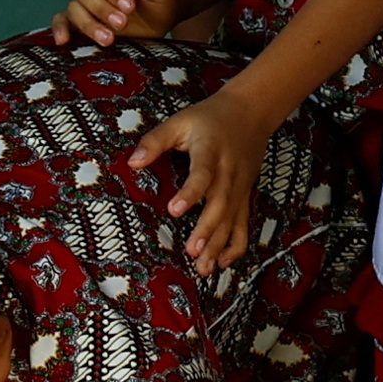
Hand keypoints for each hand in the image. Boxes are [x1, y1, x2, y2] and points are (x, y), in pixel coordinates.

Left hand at [119, 86, 274, 275]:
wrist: (251, 112)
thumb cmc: (210, 118)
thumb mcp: (179, 121)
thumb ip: (154, 141)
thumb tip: (131, 162)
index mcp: (211, 151)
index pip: (202, 174)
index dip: (190, 192)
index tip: (174, 210)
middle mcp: (229, 172)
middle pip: (221, 204)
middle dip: (207, 230)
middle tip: (191, 251)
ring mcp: (239, 187)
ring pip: (232, 219)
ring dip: (219, 245)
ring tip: (204, 268)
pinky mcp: (244, 196)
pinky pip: (243, 224)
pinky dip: (236, 245)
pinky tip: (222, 263)